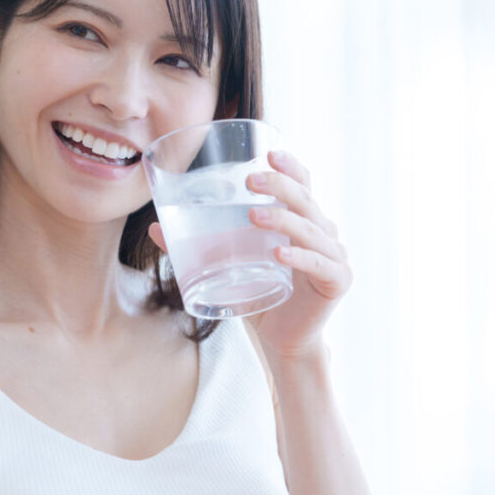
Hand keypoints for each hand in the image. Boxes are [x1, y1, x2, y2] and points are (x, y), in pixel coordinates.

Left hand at [147, 150, 351, 362]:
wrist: (283, 341)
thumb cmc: (259, 296)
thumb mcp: (228, 266)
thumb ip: (198, 245)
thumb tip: (156, 228)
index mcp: (304, 220)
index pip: (303, 184)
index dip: (290, 166)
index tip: (269, 153)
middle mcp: (324, 232)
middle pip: (306, 200)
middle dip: (280, 186)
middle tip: (251, 182)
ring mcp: (334, 255)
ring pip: (311, 229)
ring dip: (284, 218)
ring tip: (255, 216)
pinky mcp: (338, 280)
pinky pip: (319, 263)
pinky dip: (300, 256)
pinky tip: (279, 252)